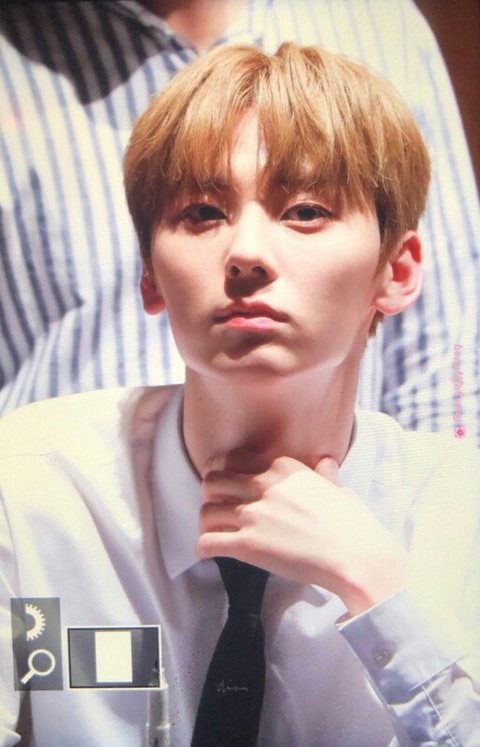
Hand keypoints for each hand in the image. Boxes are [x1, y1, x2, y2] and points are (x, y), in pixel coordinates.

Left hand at [196, 449, 406, 614]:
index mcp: (282, 468)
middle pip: (212, 481)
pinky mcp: (248, 545)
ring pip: (206, 512)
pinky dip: (203, 548)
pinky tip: (210, 552)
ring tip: (214, 532)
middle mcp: (263, 485)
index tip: (226, 485)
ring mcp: (254, 515)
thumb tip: (327, 463)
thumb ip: (325, 475)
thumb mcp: (338, 489)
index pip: (233, 460)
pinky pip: (208, 542)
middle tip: (217, 508)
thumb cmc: (352, 524)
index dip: (224, 472)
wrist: (357, 555)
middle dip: (210, 495)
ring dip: (206, 523)